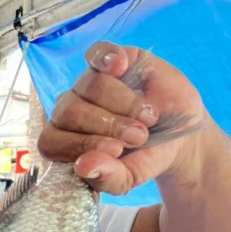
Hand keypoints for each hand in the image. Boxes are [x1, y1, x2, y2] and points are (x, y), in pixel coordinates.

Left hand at [38, 41, 208, 195]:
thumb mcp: (132, 176)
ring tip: (148, 117)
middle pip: (68, 112)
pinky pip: (96, 53)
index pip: (51, 141)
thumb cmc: (146, 157)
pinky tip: (121, 66)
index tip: (117, 150)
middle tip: (140, 136)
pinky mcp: (109, 61)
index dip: (81, 144)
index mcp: (64, 142)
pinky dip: (106, 57)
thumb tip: (83, 166)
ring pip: (88, 85)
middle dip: (108, 125)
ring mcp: (87, 84)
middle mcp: (69, 112)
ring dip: (122, 103)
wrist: (180, 134)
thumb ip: (108, 178)